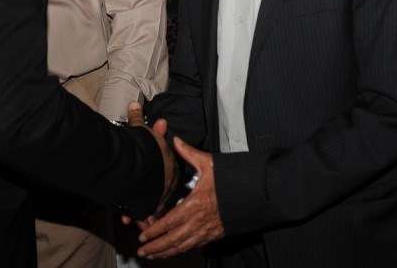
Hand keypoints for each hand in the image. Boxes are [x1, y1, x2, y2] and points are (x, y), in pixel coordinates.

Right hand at [126, 102, 176, 219]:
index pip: (169, 169)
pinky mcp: (148, 207)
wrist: (140, 166)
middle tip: (146, 192)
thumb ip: (138, 120)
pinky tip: (128, 219)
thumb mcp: (141, 131)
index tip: (153, 172)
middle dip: (154, 191)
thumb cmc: (144, 149)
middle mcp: (167, 183)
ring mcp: (159, 196)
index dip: (160, 170)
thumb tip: (133, 104)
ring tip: (139, 209)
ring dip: (146, 208)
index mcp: (170, 165)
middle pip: (162, 189)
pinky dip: (135, 216)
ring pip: (154, 205)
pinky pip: (143, 214)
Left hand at [137, 137, 223, 259]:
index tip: (143, 236)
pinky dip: (180, 251)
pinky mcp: (214, 235)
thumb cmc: (233, 179)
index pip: (169, 222)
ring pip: (182, 246)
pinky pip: (194, 246)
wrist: (255, 194)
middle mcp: (199, 221)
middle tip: (142, 251)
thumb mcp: (209, 163)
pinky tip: (173, 251)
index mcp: (195, 204)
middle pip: (173, 239)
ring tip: (152, 255)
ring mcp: (207, 230)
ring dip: (166, 252)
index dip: (154, 231)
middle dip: (155, 247)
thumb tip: (176, 141)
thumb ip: (189, 153)